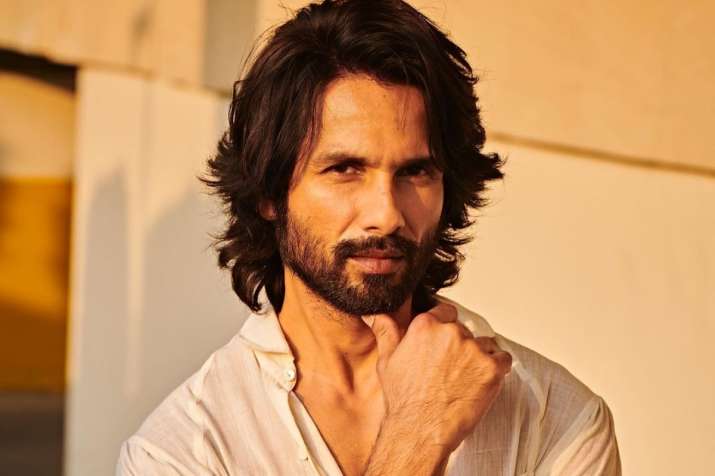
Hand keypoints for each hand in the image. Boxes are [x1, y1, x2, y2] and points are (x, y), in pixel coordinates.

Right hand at [365, 303, 511, 457]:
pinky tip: (480, 383)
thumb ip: (386, 331)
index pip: (446, 312)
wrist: (419, 431)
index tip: (444, 344)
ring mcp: (473, 349)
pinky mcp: (491, 368)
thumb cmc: (403, 400)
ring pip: (484, 345)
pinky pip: (503, 360)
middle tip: (450, 371)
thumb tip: (376, 314)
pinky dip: (497, 370)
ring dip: (478, 358)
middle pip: (465, 330)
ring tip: (464, 380)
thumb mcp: (387, 361)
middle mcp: (450, 332)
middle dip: (460, 347)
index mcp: (425, 325)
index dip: (445, 329)